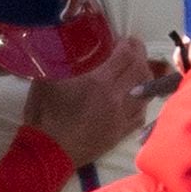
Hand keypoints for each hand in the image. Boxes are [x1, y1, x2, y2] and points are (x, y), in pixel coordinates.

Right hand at [22, 37, 151, 167]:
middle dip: (139, 55)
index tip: (122, 40)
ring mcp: (122, 118)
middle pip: (141, 71)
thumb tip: (70, 43)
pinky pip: (142, 113)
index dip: (129, 44)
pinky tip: (134, 95)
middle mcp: (116, 98)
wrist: (48, 151)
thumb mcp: (48, 79)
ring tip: (135, 70)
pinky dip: (142, 100)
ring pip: (146, 92)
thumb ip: (64, 60)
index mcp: (98, 82)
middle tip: (132, 50)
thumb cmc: (44, 114)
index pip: (127, 56)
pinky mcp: (121, 133)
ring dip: (144, 76)